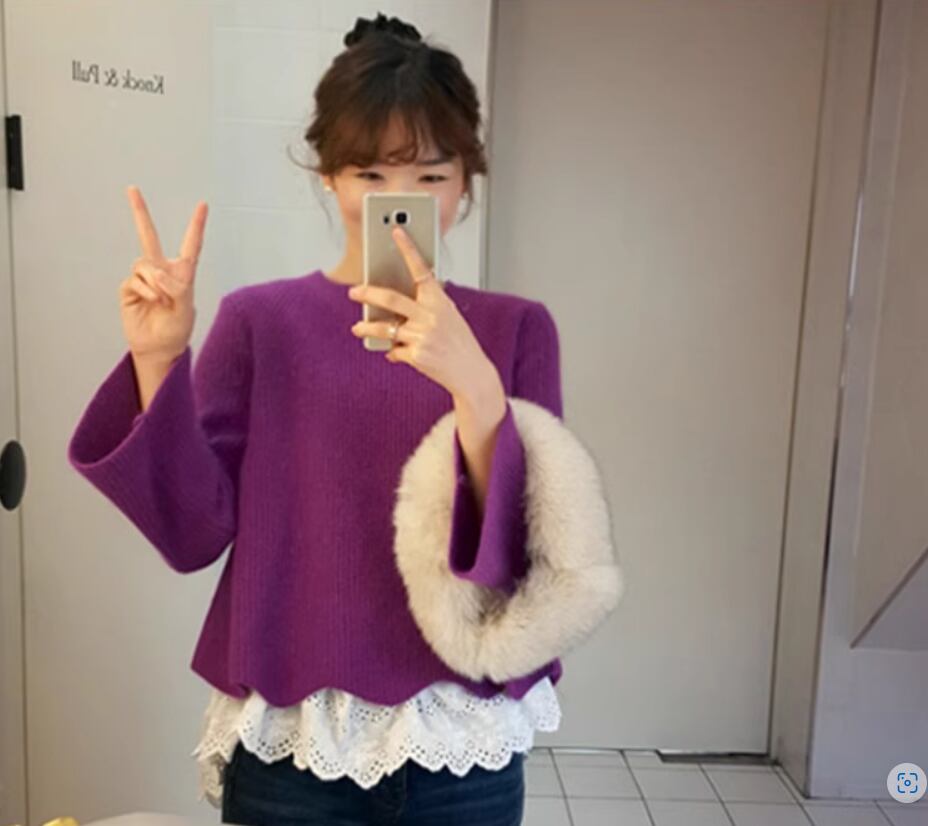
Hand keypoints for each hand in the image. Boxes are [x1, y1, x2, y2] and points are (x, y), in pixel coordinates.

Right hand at [119, 186, 205, 362]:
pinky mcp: (129, 287)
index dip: (197, 225)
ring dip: (155, 283)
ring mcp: (144, 278)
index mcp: (183, 273)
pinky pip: (136, 279)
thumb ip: (178, 289)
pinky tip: (151, 303)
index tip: (203, 204)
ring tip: (162, 301)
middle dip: (140, 212)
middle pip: (149, 237)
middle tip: (132, 189)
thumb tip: (159, 274)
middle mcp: (162, 270)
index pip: (191, 245)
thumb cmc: (176, 330)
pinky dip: (146, 291)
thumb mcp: (186, 310)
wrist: (157, 348)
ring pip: (145, 264)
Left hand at [348, 226, 498, 400]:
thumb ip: (427, 308)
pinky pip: (394, 350)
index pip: (421, 269)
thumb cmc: (460, 344)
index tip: (396, 232)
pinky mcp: (416, 355)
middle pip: (391, 298)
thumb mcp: (449, 318)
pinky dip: (392, 352)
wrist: (471, 373)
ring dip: (367, 328)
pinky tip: (393, 353)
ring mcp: (422, 336)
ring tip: (357, 328)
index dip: (409, 249)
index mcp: (440, 301)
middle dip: (368, 293)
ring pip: (385, 328)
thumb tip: (396, 307)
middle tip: (354, 292)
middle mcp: (431, 316)